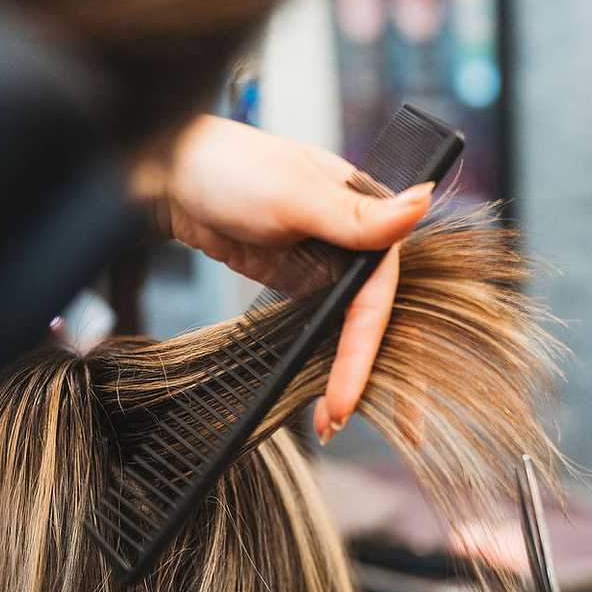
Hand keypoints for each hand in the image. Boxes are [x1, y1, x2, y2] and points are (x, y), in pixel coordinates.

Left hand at [133, 116, 433, 440]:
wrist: (168, 173)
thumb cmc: (229, 167)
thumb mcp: (293, 194)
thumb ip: (357, 215)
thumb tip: (423, 200)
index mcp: (367, 211)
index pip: (377, 297)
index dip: (364, 352)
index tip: (347, 399)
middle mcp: (356, 239)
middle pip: (375, 319)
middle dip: (369, 375)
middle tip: (346, 424)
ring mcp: (328, 260)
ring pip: (350, 328)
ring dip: (346, 372)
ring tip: (330, 421)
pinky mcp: (300, 277)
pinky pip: (321, 324)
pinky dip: (324, 357)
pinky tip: (318, 390)